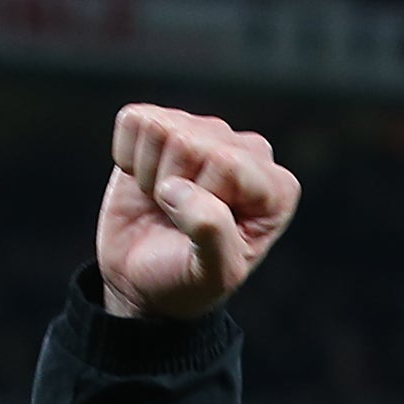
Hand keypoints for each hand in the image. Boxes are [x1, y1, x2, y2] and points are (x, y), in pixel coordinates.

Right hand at [97, 105, 300, 321]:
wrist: (143, 283)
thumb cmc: (188, 282)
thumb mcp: (215, 275)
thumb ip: (212, 233)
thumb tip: (178, 189)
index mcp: (275, 188)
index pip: (226, 164)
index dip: (201, 202)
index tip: (201, 232)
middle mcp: (246, 151)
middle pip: (190, 143)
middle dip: (172, 190)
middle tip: (178, 220)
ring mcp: (206, 132)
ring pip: (161, 129)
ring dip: (150, 176)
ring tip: (165, 203)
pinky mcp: (164, 125)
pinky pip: (134, 120)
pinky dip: (128, 158)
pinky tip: (146, 182)